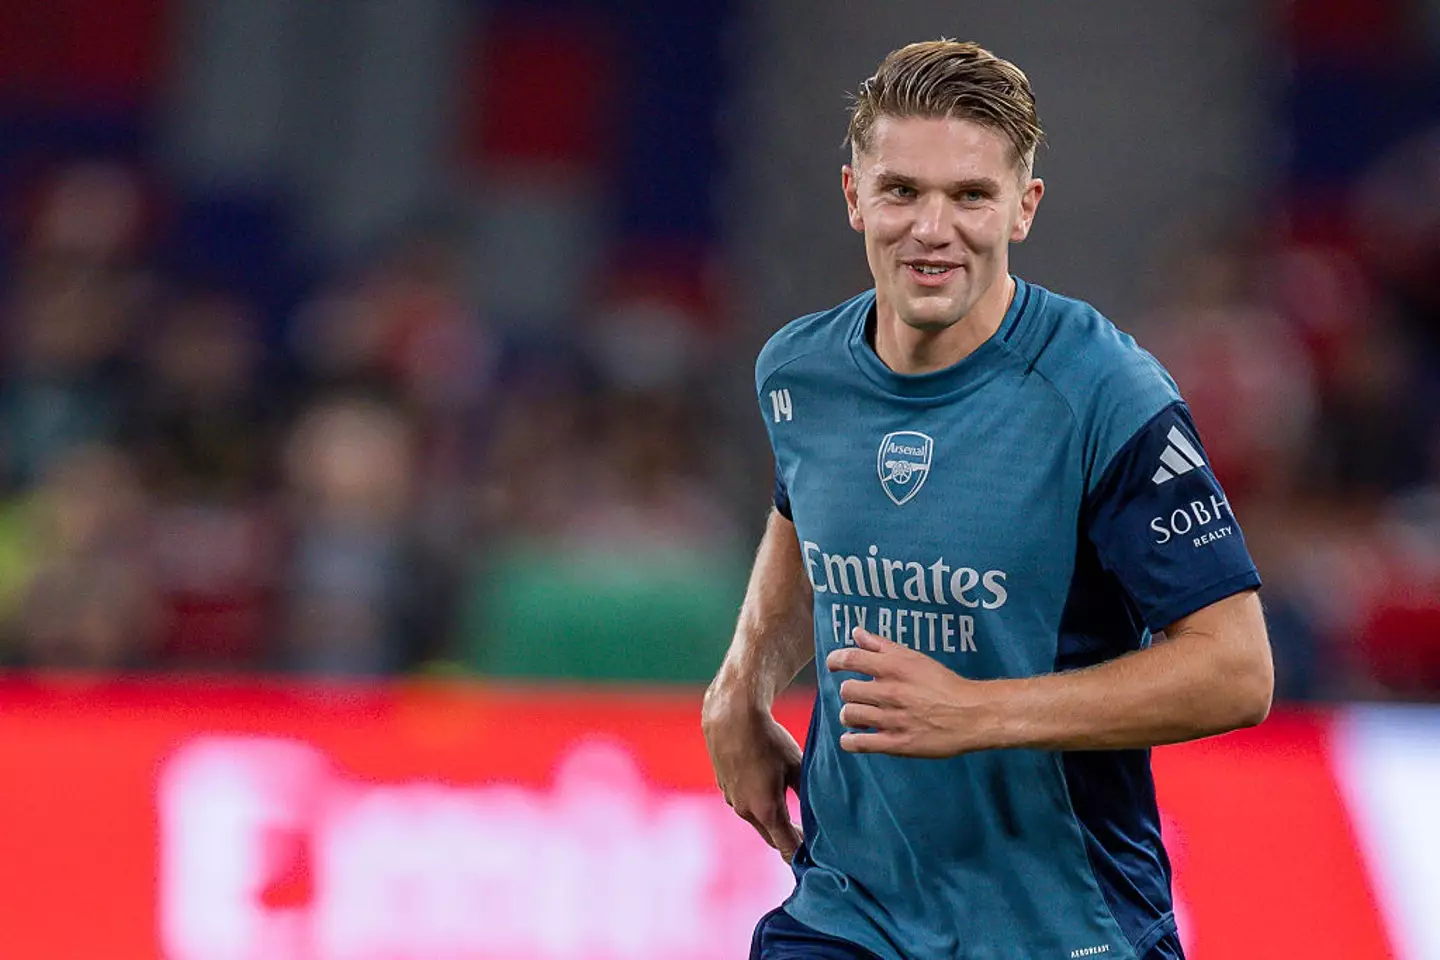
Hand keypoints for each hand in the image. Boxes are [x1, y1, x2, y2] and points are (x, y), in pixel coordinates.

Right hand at [701, 691, 803, 861]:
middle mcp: (746, 811)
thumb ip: (807, 792)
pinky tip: (768, 788)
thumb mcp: (797, 764)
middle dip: (789, 840)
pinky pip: (745, 804)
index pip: (786, 847)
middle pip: (772, 837)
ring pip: (757, 820)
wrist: (731, 717)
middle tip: (810, 843)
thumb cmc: (768, 739)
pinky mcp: (725, 787)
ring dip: (774, 822)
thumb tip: (821, 812)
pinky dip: (759, 805)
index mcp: (766, 810)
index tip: (816, 862)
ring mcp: (732, 800)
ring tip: (792, 815)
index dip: (801, 857)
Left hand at [825, 627, 1002, 756]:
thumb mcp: (915, 658)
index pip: (851, 659)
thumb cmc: (943, 684)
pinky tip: (853, 738)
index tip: (833, 664)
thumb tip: (856, 633)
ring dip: (850, 715)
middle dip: (849, 692)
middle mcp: (891, 692)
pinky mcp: (897, 744)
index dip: (835, 660)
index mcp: (895, 668)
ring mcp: (893, 720)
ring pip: (850, 715)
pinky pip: (860, 743)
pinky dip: (850, 741)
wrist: (971, 714)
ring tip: (859, 716)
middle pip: (847, 690)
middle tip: (859, 695)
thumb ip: (883, 646)